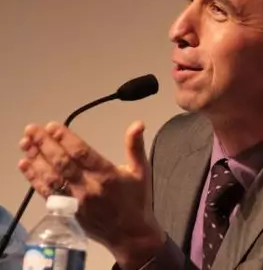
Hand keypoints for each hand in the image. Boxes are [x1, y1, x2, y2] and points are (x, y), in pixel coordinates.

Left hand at [18, 121, 164, 268]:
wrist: (130, 234)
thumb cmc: (136, 200)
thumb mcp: (142, 171)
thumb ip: (136, 146)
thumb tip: (137, 124)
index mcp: (107, 175)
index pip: (82, 153)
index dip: (65, 138)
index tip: (52, 126)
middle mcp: (88, 187)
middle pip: (62, 163)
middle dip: (45, 144)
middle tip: (32, 129)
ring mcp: (75, 200)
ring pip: (51, 177)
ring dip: (36, 159)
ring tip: (25, 143)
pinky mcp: (67, 211)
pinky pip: (47, 193)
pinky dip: (34, 178)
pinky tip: (26, 165)